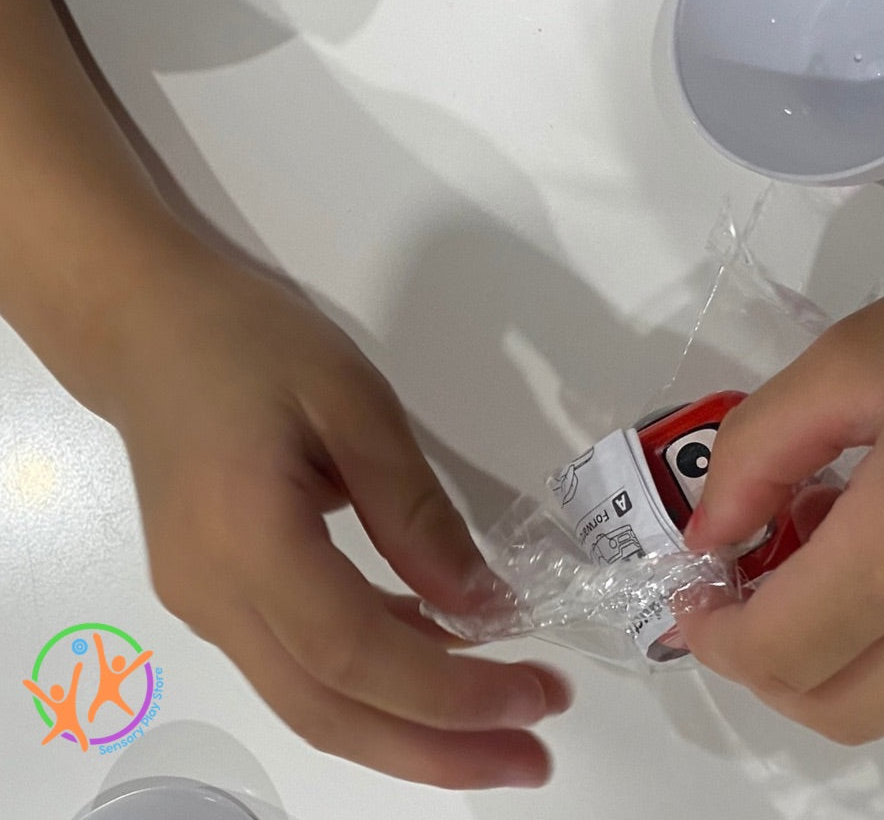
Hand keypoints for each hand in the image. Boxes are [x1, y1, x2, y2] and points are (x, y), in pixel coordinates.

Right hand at [112, 245, 568, 786]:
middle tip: (532, 759)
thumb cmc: (251, 340)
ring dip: (406, 727)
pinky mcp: (211, 592)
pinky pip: (296, 660)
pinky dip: (369, 675)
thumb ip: (415, 508)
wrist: (144, 326)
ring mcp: (202, 603)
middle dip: (437, 749)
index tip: (536, 697)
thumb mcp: (352, 401)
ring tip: (499, 725)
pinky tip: (432, 656)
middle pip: (327, 711)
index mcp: (246, 539)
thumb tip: (482, 601)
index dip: (451, 692)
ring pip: (309, 700)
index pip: (356, 654)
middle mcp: (212, 596)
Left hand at [680, 224, 883, 743]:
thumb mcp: (849, 362)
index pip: (779, 652)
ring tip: (818, 548)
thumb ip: (756, 452)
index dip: (713, 635)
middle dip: (759, 658)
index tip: (690, 591)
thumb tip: (706, 536)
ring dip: (826, 651)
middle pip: (830, 707)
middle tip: (735, 585)